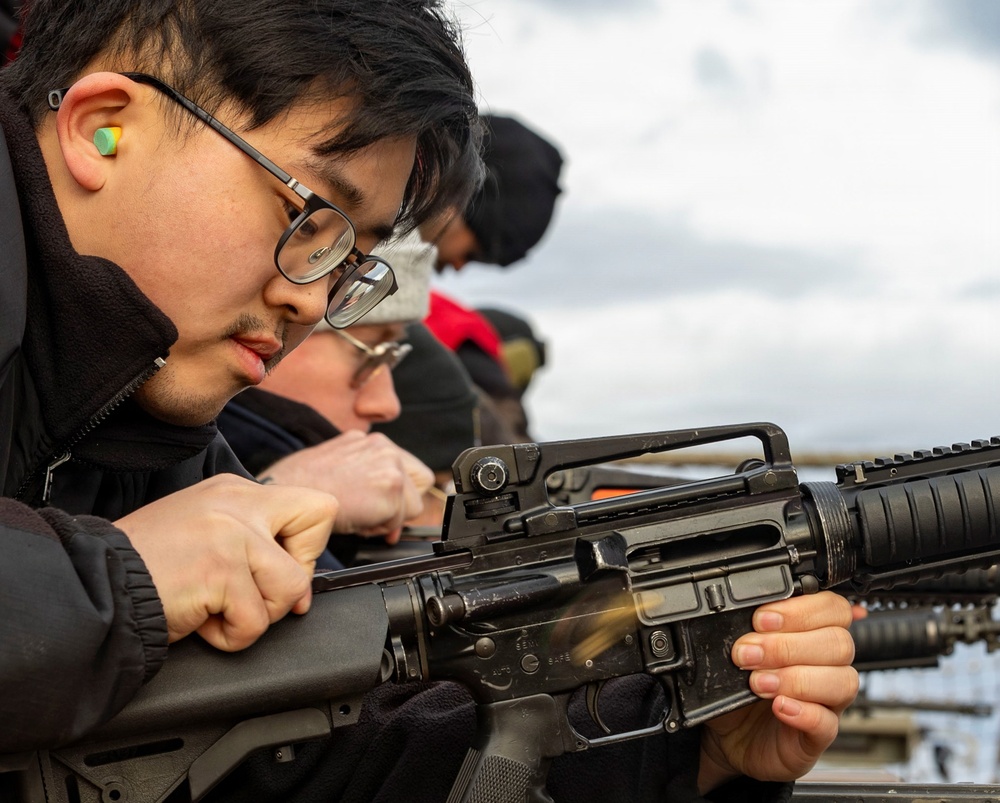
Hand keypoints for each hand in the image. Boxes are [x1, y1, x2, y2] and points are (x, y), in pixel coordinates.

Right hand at [115, 474, 337, 650]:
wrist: (93, 588)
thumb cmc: (146, 569)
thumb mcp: (205, 536)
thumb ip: (253, 545)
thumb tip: (301, 587)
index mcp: (234, 490)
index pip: (314, 505)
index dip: (305, 547)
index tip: (275, 573)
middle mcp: (237, 501)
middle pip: (318, 523)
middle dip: (295, 573)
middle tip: (254, 591)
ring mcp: (231, 532)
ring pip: (291, 586)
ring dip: (256, 614)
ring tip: (215, 609)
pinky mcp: (220, 569)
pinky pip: (256, 621)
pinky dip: (230, 637)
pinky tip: (199, 620)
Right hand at [260, 431, 433, 542]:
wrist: (286, 492)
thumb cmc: (300, 483)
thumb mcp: (338, 465)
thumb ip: (366, 474)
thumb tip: (383, 501)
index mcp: (371, 441)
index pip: (410, 469)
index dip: (401, 494)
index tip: (386, 507)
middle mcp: (385, 448)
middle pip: (418, 486)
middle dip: (399, 507)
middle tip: (372, 516)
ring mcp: (391, 465)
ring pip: (411, 506)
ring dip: (388, 518)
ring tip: (358, 516)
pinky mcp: (391, 486)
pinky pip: (399, 519)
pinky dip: (380, 527)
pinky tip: (356, 520)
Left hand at [698, 592, 857, 791]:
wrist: (729, 736)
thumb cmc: (736, 688)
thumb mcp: (734, 653)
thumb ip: (744, 631)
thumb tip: (737, 615)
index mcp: (812, 634)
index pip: (833, 609)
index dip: (802, 610)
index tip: (762, 619)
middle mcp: (826, 665)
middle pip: (839, 643)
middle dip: (788, 645)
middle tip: (748, 653)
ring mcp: (827, 702)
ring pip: (843, 681)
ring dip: (796, 678)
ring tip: (758, 683)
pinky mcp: (818, 736)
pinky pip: (828, 723)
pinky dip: (803, 712)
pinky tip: (778, 706)